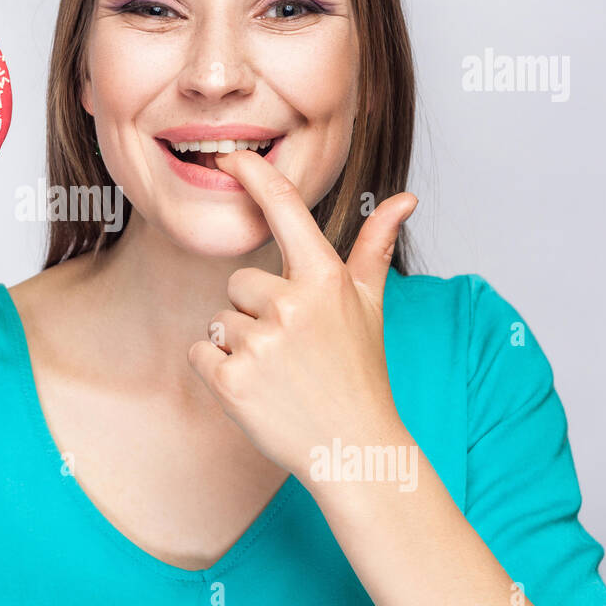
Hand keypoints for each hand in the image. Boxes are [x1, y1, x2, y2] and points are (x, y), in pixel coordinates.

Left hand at [186, 149, 417, 479]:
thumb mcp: (371, 307)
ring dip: (239, 345)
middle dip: (255, 311)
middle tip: (291, 349)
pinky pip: (200, 352)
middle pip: (238, 282)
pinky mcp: (231, 380)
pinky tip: (255, 389)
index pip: (284, 210)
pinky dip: (217, 370)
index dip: (255, 176)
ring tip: (278, 373)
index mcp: (325, 279)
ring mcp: (260, 344)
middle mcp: (291, 305)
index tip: (231, 156)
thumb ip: (374, 248)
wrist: (353, 449)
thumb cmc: (359, 374)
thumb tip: (404, 199)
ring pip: (220, 320)